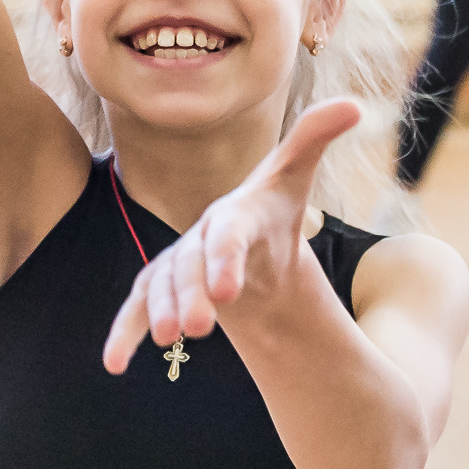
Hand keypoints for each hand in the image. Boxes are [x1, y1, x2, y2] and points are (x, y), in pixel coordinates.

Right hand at [102, 99, 360, 372]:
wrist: (247, 242)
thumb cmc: (271, 210)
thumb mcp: (294, 176)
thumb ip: (315, 137)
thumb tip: (354, 104)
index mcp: (233, 215)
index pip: (227, 235)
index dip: (225, 259)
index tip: (228, 291)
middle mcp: (198, 238)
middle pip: (190, 267)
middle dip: (190, 295)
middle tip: (197, 327)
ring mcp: (176, 263)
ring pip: (162, 288)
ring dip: (162, 313)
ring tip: (172, 339)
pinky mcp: (159, 288)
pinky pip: (136, 308)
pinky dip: (123, 334)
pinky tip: (114, 364)